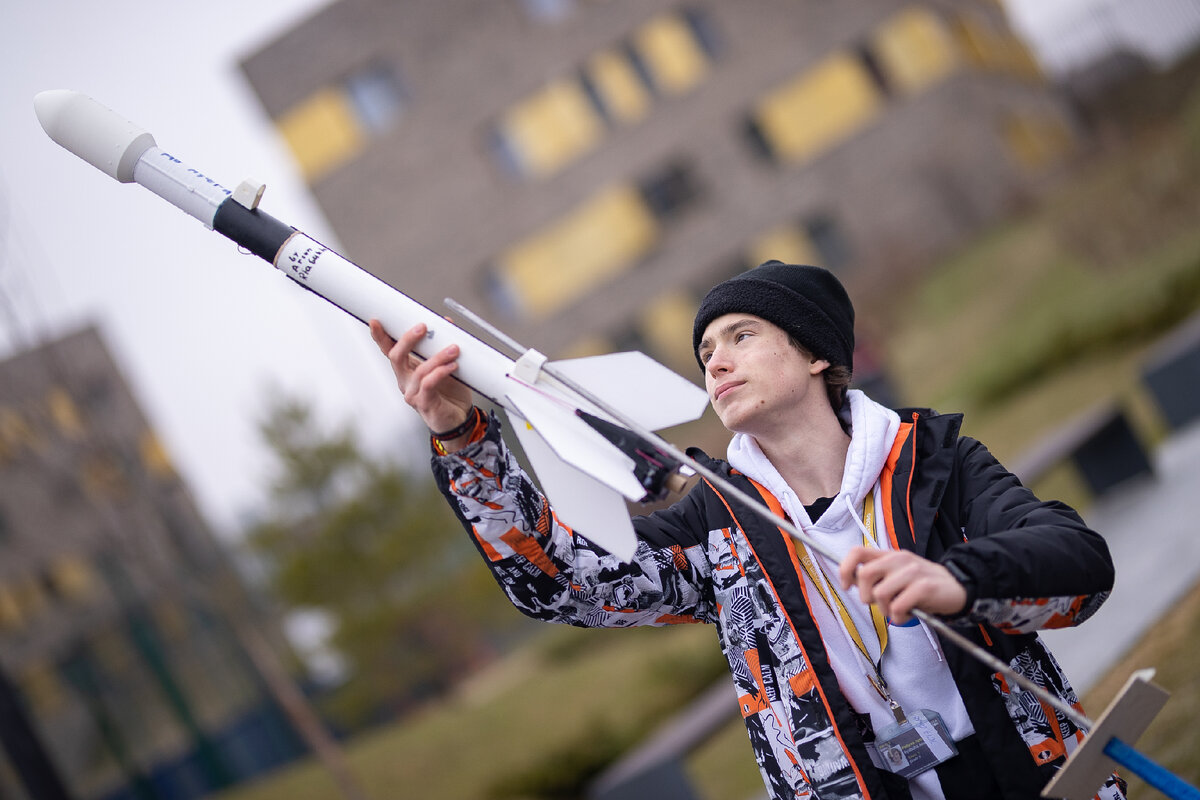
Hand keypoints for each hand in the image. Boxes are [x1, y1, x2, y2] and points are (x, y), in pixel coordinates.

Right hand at [369, 319, 474, 439]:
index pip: (389, 350)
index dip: (380, 336)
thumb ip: (442, 344)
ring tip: (453, 349)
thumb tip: (446, 322)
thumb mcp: (445, 364)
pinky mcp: (425, 403)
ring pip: (418, 370)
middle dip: (408, 339)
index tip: (376, 321)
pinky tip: (452, 366)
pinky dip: (441, 372)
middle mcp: (405, 381)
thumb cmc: (449, 392)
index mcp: (406, 369)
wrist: (459, 418)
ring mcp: (413, 393)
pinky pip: (429, 384)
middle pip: (396, 357)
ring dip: (437, 357)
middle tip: (423, 327)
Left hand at [838, 548, 966, 624]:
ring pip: (880, 594)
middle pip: (864, 575)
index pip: (857, 552)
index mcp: (889, 555)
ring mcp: (912, 572)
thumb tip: (850, 581)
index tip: (846, 585)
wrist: (958, 587)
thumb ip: (877, 575)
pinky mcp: (925, 587)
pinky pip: (898, 607)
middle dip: (866, 596)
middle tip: (881, 604)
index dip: (845, 569)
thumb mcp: (897, 575)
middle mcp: (899, 559)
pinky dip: (898, 617)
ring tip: (897, 611)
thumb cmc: (922, 585)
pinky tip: (907, 614)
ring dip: (885, 610)